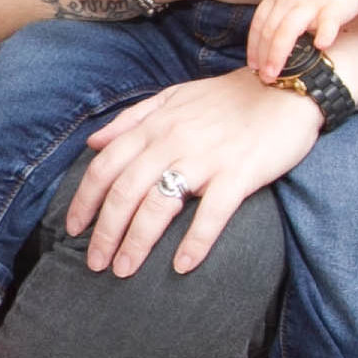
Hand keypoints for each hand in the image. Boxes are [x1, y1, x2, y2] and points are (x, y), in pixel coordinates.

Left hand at [60, 69, 319, 277]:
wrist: (285, 87)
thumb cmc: (228, 96)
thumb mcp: (173, 96)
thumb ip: (131, 118)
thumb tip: (93, 142)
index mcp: (155, 125)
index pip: (106, 165)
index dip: (84, 199)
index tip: (72, 229)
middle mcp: (173, 141)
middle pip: (125, 191)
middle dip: (104, 231)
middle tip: (94, 262)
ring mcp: (207, 158)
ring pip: (159, 204)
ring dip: (137, 242)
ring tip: (123, 270)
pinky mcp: (240, 173)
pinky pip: (213, 212)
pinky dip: (196, 241)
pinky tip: (182, 266)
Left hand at [247, 0, 357, 77]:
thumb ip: (282, 11)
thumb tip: (270, 39)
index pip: (259, 22)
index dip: (254, 45)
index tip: (252, 65)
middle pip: (270, 30)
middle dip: (263, 56)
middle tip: (263, 78)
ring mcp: (312, 1)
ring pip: (288, 28)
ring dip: (278, 52)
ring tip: (275, 73)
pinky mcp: (335, 4)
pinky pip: (328, 19)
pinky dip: (324, 32)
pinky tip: (322, 47)